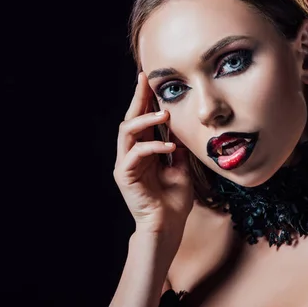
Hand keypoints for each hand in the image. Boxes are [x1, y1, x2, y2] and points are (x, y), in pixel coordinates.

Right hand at [113, 72, 193, 236]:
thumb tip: (181, 127)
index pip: (143, 119)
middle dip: (138, 98)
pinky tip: (170, 146)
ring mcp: (126, 164)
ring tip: (165, 114)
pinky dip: (153, 147)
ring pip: (127, 131)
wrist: (169, 226)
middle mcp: (132, 154)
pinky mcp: (124, 176)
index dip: (146, 99)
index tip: (150, 79)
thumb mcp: (182, 168)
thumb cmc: (174, 201)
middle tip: (145, 80)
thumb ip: (178, 148)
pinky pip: (136, 153)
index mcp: (144, 151)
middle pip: (130, 118)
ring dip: (145, 120)